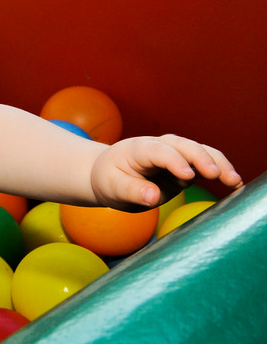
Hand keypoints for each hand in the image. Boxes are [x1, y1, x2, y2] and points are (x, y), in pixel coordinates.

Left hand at [90, 135, 241, 210]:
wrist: (110, 174)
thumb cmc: (110, 180)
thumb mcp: (113, 188)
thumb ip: (132, 191)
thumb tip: (152, 197)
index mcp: (138, 149)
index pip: (158, 151)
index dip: (174, 161)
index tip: (186, 177)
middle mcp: (160, 146)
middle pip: (183, 146)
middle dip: (201, 159)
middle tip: (217, 176)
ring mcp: (175, 153)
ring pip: (199, 152)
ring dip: (218, 164)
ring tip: (233, 181)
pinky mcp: (186, 164)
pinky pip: (205, 164)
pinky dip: (220, 171)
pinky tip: (234, 184)